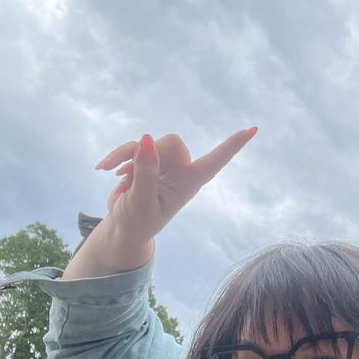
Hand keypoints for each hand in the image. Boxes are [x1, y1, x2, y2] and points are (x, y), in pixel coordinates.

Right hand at [95, 129, 256, 249]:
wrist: (124, 228)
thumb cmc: (139, 221)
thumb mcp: (141, 201)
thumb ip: (145, 172)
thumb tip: (147, 140)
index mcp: (189, 183)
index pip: (215, 161)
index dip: (233, 145)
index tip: (253, 130)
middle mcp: (180, 170)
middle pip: (171, 141)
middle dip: (148, 150)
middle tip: (127, 170)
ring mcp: (163, 164)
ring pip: (148, 142)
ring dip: (126, 153)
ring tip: (109, 170)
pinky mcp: (146, 161)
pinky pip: (134, 146)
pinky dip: (118, 156)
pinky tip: (105, 169)